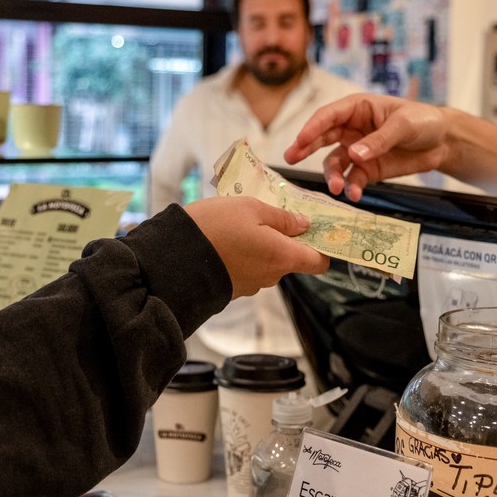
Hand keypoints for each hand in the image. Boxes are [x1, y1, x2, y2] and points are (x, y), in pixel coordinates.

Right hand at [184, 197, 329, 298]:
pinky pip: (247, 268)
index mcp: (283, 256)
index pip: (320, 263)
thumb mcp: (250, 208)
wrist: (174, 258)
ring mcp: (251, 284)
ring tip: (239, 224)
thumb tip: (303, 224)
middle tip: (267, 215)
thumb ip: (281, 218)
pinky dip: (243, 255)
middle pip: (290, 258)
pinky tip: (226, 239)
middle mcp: (271, 275)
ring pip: (267, 262)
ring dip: (260, 245)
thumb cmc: (214, 228)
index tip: (317, 230)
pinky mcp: (233, 288)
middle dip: (283, 238)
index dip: (323, 247)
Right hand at [284, 93, 449, 200]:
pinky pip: (353, 179)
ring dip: (332, 175)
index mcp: (357, 108)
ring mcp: (358, 150)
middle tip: (291, 158)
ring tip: (335, 187)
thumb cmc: (423, 121)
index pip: (329, 116)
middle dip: (306, 148)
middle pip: (322, 138)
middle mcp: (352, 129)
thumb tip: (354, 154)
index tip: (300, 140)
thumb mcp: (404, 125)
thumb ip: (379, 140)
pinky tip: (354, 195)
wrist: (443, 142)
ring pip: (334, 162)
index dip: (312, 127)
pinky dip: (352, 187)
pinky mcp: (368, 169)